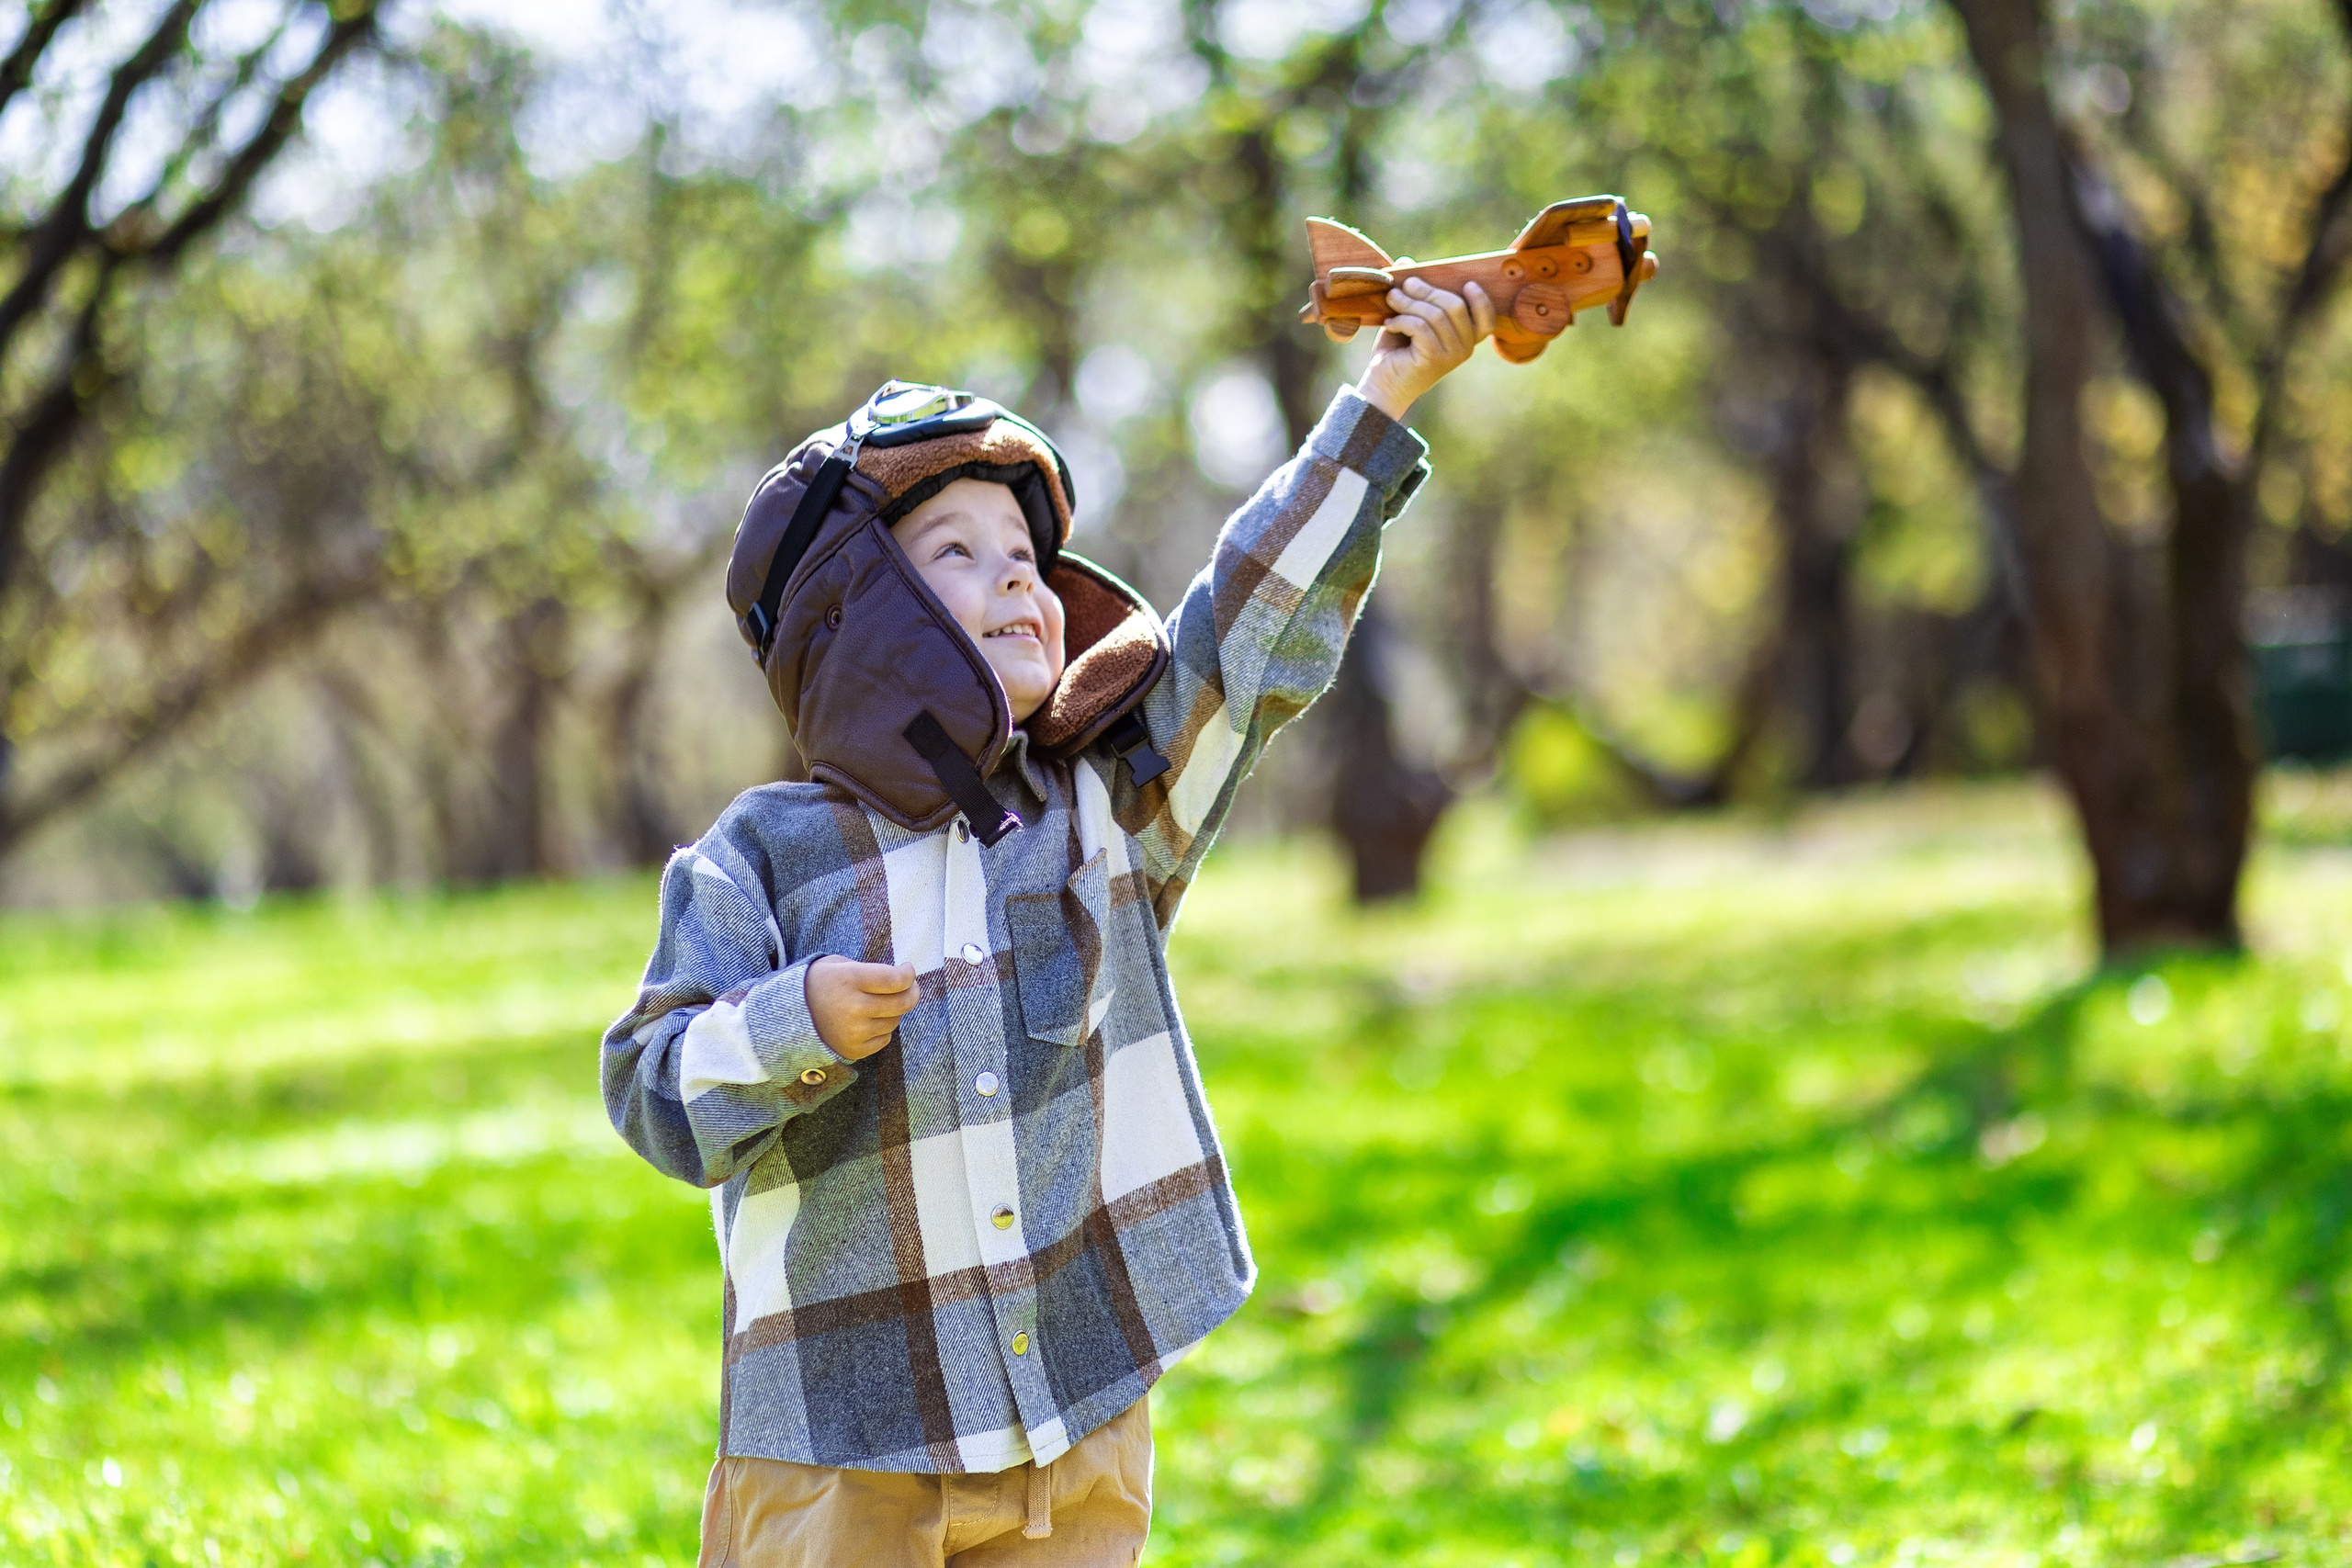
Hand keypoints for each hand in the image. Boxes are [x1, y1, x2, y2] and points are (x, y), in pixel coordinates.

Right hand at [805, 955, 919, 1060]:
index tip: (907, 970)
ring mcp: (853, 1031)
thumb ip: (870, 969)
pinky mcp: (853, 1050)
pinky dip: (882, 1029)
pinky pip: (884, 1039)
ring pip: (894, 1021)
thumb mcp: (839, 964)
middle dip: (912, 992)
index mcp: (849, 979)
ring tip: (880, 1003)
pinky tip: (869, 1020)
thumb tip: (902, 978)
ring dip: (894, 1011)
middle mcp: (852, 1007)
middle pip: (901, 1002)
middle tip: (909, 987)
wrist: (789, 1015)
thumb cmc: (820, 983)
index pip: (895, 980)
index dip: (908, 974)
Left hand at [1354, 276, 1494, 422]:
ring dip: (1409, 302)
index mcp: (1466, 339)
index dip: (1480, 299)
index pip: (1486, 318)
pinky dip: (1402, 320)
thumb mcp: (1407, 316)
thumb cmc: (1397, 351)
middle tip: (1403, 285)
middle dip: (1426, 290)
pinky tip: (1389, 324)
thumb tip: (1406, 261)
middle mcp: (1465, 349)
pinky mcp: (1434, 360)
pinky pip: (1421, 327)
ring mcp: (1452, 356)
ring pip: (1436, 315)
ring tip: (1391, 299)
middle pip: (1455, 306)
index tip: (1467, 283)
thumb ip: (1412, 292)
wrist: (1382, 386)